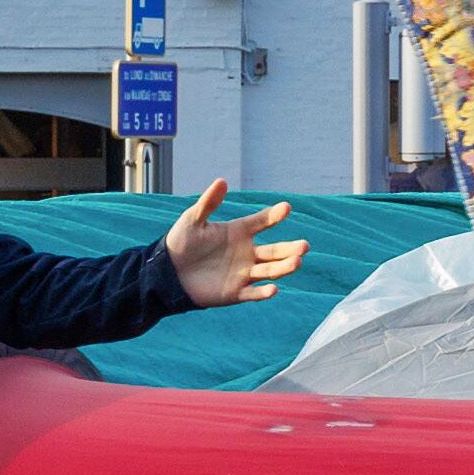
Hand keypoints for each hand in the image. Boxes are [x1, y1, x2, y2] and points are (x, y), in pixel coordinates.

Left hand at [161, 179, 307, 305]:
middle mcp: (247, 253)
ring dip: (284, 267)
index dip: (274, 215)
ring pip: (270, 270)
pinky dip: (263, 292)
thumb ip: (208, 203)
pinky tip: (273, 289)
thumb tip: (222, 181)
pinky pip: (253, 293)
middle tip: (304, 245)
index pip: (262, 222)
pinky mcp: (235, 292)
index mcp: (239, 232)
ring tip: (297, 262)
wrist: (168, 272)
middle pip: (275, 251)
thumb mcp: (193, 220)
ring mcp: (243, 273)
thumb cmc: (181, 242)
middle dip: (290, 248)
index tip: (286, 208)